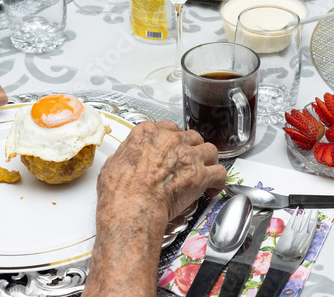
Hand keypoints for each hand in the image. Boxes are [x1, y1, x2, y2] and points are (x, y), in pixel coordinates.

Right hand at [83, 121, 226, 296]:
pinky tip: (214, 186)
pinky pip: (220, 172)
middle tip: (189, 160)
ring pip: (209, 150)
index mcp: (149, 133)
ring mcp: (188, 155)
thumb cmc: (121, 190)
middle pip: (191, 137)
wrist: (133, 206)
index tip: (173, 147)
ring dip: (208, 160)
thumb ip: (127, 152)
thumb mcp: (113, 162)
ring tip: (205, 170)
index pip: (168, 127)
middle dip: (192, 148)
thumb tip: (128, 155)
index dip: (173, 139)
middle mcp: (171, 140)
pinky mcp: (200, 174)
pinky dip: (219, 180)